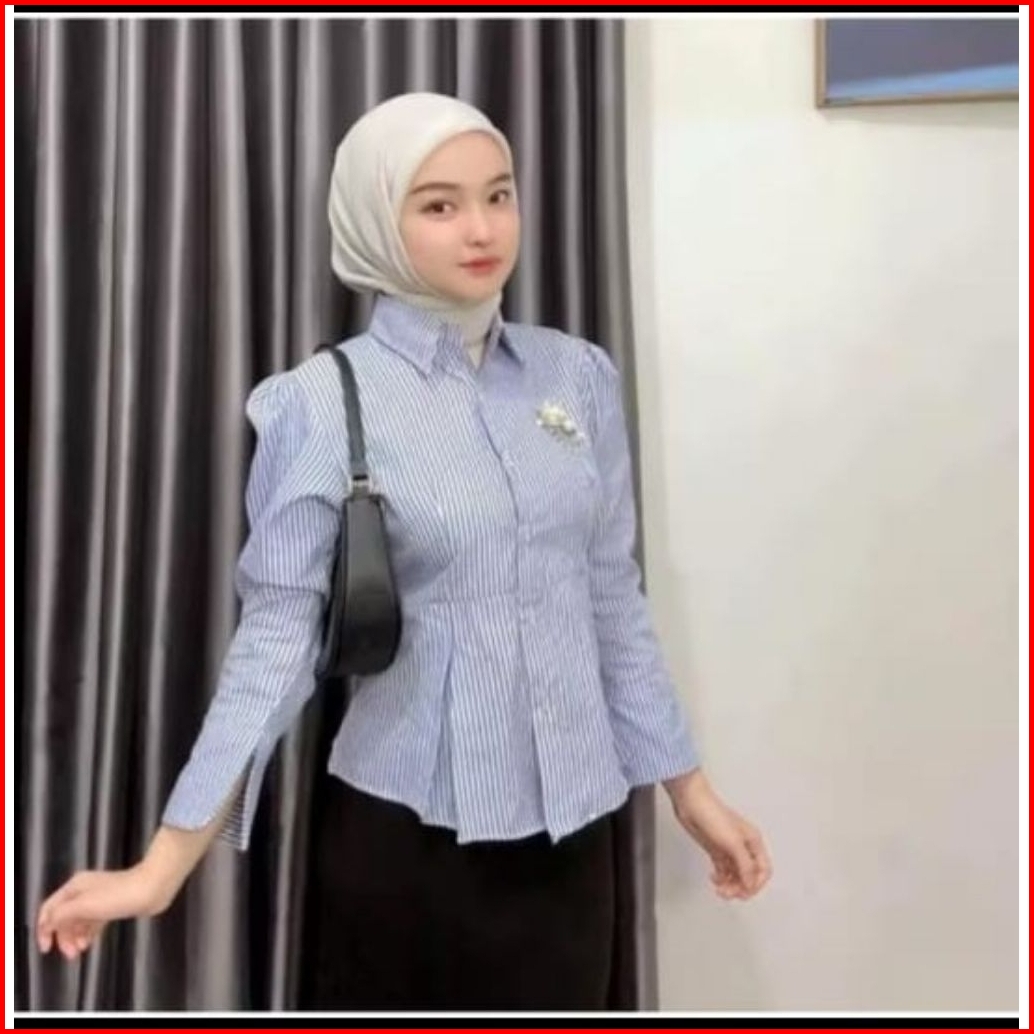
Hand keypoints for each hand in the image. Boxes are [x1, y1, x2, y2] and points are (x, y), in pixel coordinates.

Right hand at [36, 864, 168, 960]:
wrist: (152, 888)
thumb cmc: (119, 895)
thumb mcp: (85, 905)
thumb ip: (61, 915)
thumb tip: (47, 924)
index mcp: (75, 886)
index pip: (49, 909)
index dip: (43, 929)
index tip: (46, 949)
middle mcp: (84, 890)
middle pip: (63, 917)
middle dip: (63, 937)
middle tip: (71, 954)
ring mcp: (98, 898)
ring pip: (78, 921)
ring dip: (75, 937)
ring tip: (81, 950)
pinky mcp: (111, 906)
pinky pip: (92, 922)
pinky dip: (87, 933)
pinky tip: (88, 943)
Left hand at [664, 769, 771, 899]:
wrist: (691, 805)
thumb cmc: (712, 813)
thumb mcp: (733, 842)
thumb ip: (744, 865)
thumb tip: (750, 884)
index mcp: (753, 842)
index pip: (763, 870)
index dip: (756, 884)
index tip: (744, 892)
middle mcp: (744, 847)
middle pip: (749, 876)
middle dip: (740, 887)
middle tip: (729, 893)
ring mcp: (730, 849)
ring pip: (736, 876)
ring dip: (729, 885)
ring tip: (720, 888)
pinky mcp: (717, 851)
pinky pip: (724, 872)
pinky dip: (721, 879)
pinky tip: (714, 879)